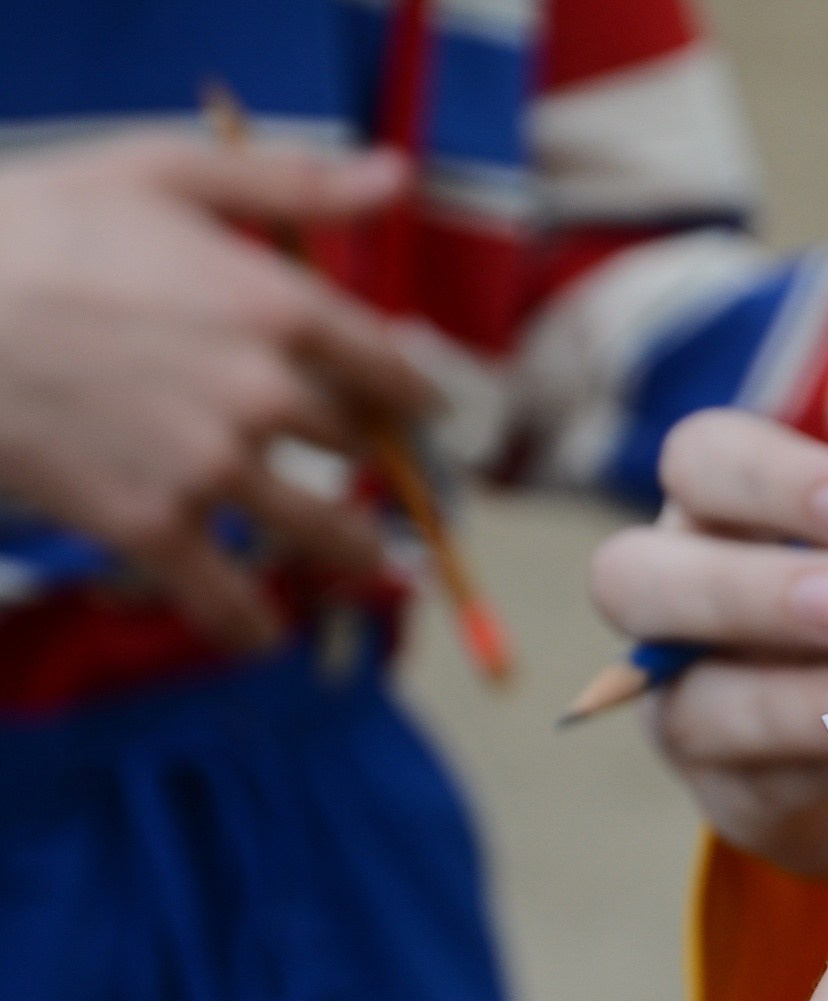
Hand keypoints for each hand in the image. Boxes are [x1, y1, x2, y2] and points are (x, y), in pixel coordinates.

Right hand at [0, 135, 435, 649]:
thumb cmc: (32, 224)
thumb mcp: (163, 173)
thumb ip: (291, 184)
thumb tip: (395, 174)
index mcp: (279, 308)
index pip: (390, 370)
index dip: (410, 394)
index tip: (420, 410)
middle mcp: (264, 395)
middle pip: (354, 446)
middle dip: (365, 459)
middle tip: (365, 474)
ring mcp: (211, 467)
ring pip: (322, 531)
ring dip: (350, 551)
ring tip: (363, 561)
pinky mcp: (149, 525)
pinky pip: (226, 597)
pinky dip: (249, 623)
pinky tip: (263, 632)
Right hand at [589, 410, 827, 875]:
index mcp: (732, 510)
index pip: (704, 461)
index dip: (775, 479)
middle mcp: (685, 601)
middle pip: (631, 578)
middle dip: (750, 592)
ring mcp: (694, 706)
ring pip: (689, 706)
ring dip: (793, 700)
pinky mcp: (734, 796)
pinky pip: (753, 787)